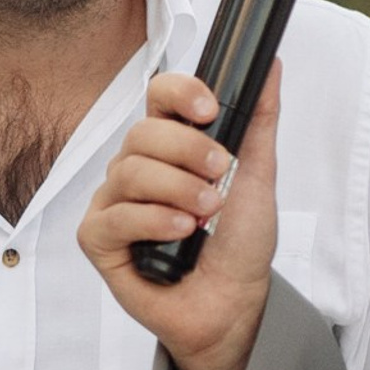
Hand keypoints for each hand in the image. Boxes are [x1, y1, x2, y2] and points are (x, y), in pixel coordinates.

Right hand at [78, 60, 282, 369]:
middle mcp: (137, 168)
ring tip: (205, 214)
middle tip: (220, 175)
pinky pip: (115, 216)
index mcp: (170, 146)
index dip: (180, 94)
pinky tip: (179, 234)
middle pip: (143, 133)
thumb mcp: (259, 175)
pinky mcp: (98, 239)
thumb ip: (259, 120)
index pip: (159, 96)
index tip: (210, 110)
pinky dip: (152, 222)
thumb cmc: (239, 245)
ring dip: (177, 190)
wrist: (233, 304)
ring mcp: (114, 203)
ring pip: (129, 172)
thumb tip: (271, 65)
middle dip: (188, 150)